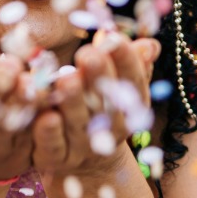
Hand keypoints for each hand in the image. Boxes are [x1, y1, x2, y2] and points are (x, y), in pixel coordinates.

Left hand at [30, 31, 159, 177]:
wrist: (85, 161)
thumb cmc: (101, 107)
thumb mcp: (120, 87)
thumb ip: (132, 64)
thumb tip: (150, 44)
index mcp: (132, 108)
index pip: (134, 83)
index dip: (126, 60)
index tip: (114, 37)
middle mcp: (111, 130)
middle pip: (106, 102)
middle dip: (99, 76)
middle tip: (89, 54)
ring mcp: (84, 147)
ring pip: (79, 123)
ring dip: (73, 101)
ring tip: (65, 78)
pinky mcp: (57, 159)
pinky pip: (54, 146)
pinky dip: (49, 132)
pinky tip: (46, 115)